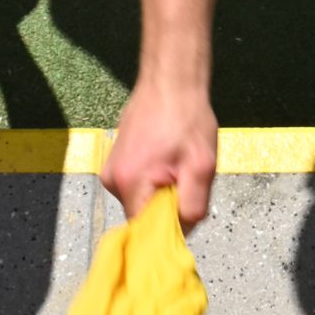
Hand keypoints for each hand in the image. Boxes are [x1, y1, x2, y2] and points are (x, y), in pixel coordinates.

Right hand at [103, 78, 218, 225]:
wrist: (171, 80)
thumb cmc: (187, 119)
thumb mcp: (202, 166)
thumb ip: (192, 206)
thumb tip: (182, 234)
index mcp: (130, 183)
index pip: (144, 232)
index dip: (167, 229)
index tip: (185, 212)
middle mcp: (113, 180)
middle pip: (143, 216)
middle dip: (168, 207)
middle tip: (186, 179)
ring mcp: (112, 170)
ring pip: (142, 200)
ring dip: (163, 192)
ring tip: (178, 164)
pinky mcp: (116, 161)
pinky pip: (138, 185)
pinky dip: (155, 180)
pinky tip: (167, 158)